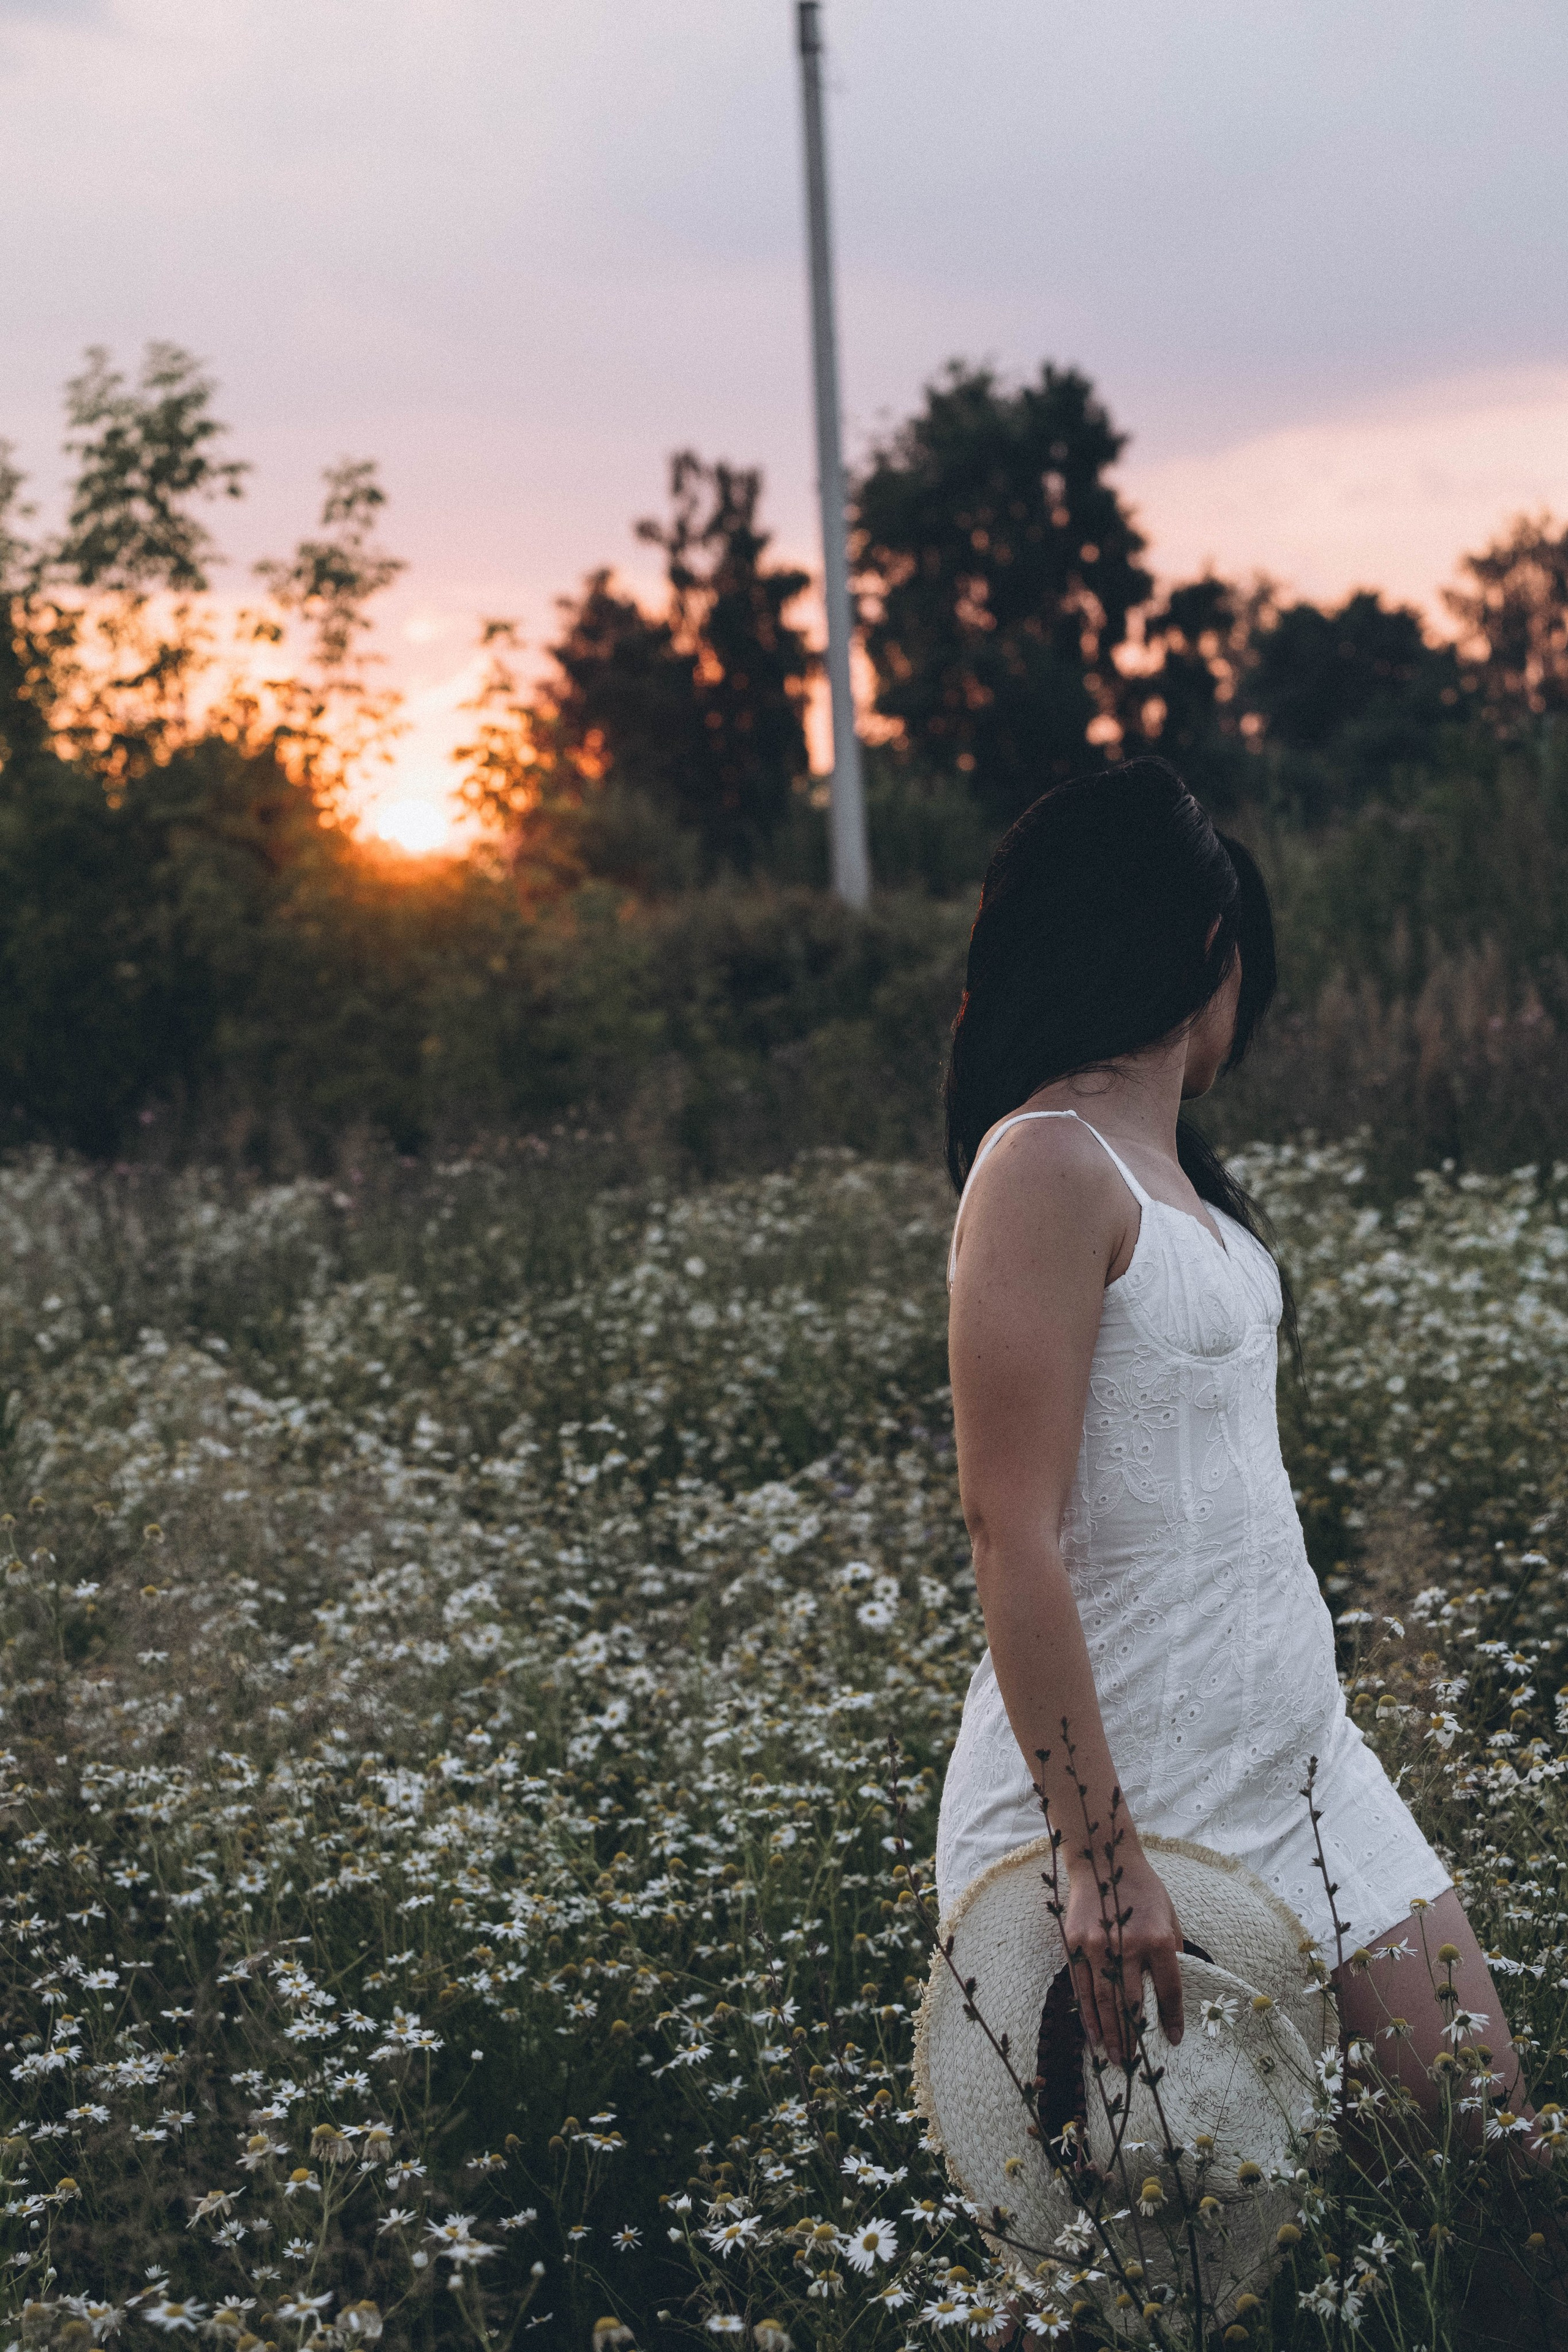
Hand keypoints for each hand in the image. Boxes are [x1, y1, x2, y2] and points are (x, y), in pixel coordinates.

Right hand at [1062, 1848, 1183, 2064]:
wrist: (1103, 1859)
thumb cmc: (1143, 1889)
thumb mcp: (1169, 1916)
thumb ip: (1173, 1951)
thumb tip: (1174, 1988)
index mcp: (1158, 1939)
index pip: (1169, 1990)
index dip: (1172, 2018)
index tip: (1174, 2040)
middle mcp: (1128, 1945)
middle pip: (1132, 2003)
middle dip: (1134, 2038)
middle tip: (1134, 2066)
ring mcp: (1098, 1945)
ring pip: (1105, 2001)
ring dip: (1111, 2034)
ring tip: (1115, 2059)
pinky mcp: (1076, 1943)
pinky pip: (1082, 1987)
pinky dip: (1088, 2014)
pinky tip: (1093, 2034)